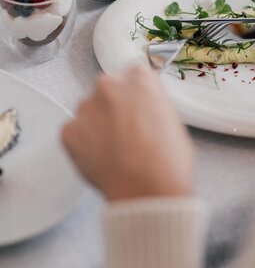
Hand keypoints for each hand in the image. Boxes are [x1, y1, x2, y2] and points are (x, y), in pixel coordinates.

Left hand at [62, 65, 193, 201]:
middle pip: (109, 88)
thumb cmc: (168, 160)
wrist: (147, 193)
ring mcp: (86, 107)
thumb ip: (153, 103)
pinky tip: (100, 157)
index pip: (134, 75)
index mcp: (140, 78)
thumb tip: (142, 108)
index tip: (139, 108)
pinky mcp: (69, 130)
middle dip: (115, 105)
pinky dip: (83, 143)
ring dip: (98, 123)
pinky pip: (74, 131)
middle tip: (126, 131)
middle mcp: (110, 85)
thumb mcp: (172, 118)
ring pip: (90, 109)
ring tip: (114, 149)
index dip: (137, 95)